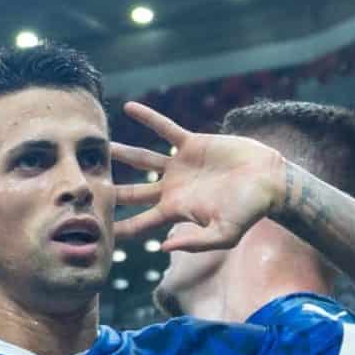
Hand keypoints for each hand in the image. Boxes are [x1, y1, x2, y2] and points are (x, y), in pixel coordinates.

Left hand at [110, 101, 286, 251]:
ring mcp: (179, 166)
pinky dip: (148, 118)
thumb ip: (195, 242)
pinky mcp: (191, 144)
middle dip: (111, 192)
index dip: (119, 228)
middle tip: (85, 189)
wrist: (269, 181)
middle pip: (133, 192)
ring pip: (142, 159)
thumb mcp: (224, 235)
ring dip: (122, 153)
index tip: (96, 230)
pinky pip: (164, 129)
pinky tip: (129, 107)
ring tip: (101, 146)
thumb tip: (163, 247)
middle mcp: (172, 189)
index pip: (140, 224)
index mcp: (175, 211)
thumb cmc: (249, 211)